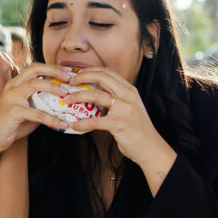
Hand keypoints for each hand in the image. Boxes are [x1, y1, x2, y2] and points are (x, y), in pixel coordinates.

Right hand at [0, 62, 77, 155]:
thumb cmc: (13, 123)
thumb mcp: (29, 108)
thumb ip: (42, 101)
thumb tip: (64, 100)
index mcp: (16, 82)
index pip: (36, 67)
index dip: (53, 67)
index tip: (68, 71)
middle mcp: (12, 86)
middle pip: (35, 69)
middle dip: (54, 71)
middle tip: (70, 78)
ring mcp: (11, 97)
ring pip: (35, 85)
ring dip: (53, 88)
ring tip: (67, 96)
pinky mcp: (13, 111)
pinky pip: (36, 113)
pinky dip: (51, 119)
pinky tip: (62, 124)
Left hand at [62, 67, 177, 192]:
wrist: (150, 147)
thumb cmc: (137, 129)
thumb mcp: (130, 108)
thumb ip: (116, 99)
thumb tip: (93, 97)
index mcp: (130, 90)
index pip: (108, 72)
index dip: (91, 70)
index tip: (77, 74)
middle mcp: (128, 95)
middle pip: (101, 77)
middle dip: (82, 77)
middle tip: (69, 82)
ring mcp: (124, 109)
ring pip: (96, 96)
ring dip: (78, 96)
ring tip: (67, 100)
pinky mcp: (119, 124)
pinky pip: (95, 121)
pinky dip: (82, 123)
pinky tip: (74, 125)